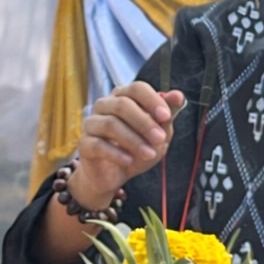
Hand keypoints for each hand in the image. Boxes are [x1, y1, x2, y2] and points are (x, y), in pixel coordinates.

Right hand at [69, 81, 184, 207]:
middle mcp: (104, 105)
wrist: (116, 175)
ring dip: (134, 140)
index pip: (136, 88)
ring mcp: (92, 123)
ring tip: (150, 154)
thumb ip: (168, 115)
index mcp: (123, 97)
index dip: (152, 100)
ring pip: (110, 124)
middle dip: (144, 122)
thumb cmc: (137, 149)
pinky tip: (129, 161)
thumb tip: (178, 95)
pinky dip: (116, 153)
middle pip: (122, 104)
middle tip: (160, 139)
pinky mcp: (84, 144)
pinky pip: (98, 144)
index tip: (166, 116)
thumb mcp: (159, 133)